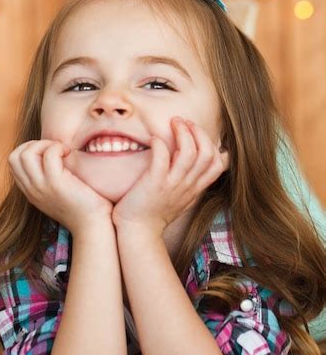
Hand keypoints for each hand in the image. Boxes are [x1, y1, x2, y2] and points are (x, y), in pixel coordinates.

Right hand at [8, 140, 112, 233]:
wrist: (93, 226)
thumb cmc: (84, 206)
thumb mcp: (60, 192)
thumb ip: (50, 178)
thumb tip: (55, 154)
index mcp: (31, 191)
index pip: (14, 162)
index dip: (29, 149)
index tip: (50, 152)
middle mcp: (32, 190)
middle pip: (14, 156)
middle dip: (34, 144)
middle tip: (55, 150)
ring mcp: (41, 187)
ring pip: (26, 154)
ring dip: (45, 144)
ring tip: (62, 151)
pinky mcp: (56, 184)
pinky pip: (49, 155)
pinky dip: (58, 148)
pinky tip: (70, 154)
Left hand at [111, 117, 229, 235]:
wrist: (137, 232)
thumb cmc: (154, 212)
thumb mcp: (180, 198)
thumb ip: (190, 182)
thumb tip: (194, 163)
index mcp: (194, 188)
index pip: (218, 164)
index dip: (213, 145)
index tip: (198, 134)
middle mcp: (187, 186)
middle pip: (207, 154)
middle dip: (198, 132)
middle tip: (184, 122)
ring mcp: (172, 185)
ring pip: (189, 152)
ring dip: (183, 132)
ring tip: (174, 122)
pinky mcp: (154, 183)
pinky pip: (162, 158)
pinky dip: (160, 143)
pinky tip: (153, 139)